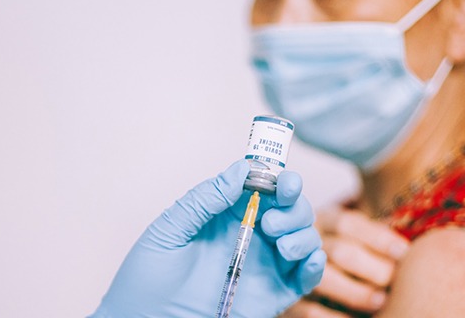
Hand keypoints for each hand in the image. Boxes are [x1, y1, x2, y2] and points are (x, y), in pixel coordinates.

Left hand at [92, 160, 325, 317]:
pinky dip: (316, 266)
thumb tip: (241, 170)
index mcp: (226, 214)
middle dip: (293, 208)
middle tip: (269, 222)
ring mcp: (263, 264)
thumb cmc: (148, 276)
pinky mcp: (272, 294)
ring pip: (303, 238)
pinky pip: (305, 278)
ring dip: (303, 234)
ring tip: (280, 245)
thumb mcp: (170, 229)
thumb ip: (205, 199)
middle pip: (290, 210)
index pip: (263, 187)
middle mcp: (249, 235)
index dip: (279, 179)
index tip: (284, 181)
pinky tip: (308, 260)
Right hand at [279, 207, 408, 316]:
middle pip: (339, 251)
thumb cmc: (347, 258)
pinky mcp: (289, 301)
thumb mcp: (355, 239)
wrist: (303, 283)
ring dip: (356, 293)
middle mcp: (305, 242)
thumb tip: (410, 252)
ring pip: (324, 279)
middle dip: (372, 268)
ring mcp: (293, 272)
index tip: (404, 252)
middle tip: (393, 281)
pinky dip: (335, 317)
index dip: (378, 237)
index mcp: (323, 221)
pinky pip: (310, 311)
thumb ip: (374, 242)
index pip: (348, 223)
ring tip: (381, 302)